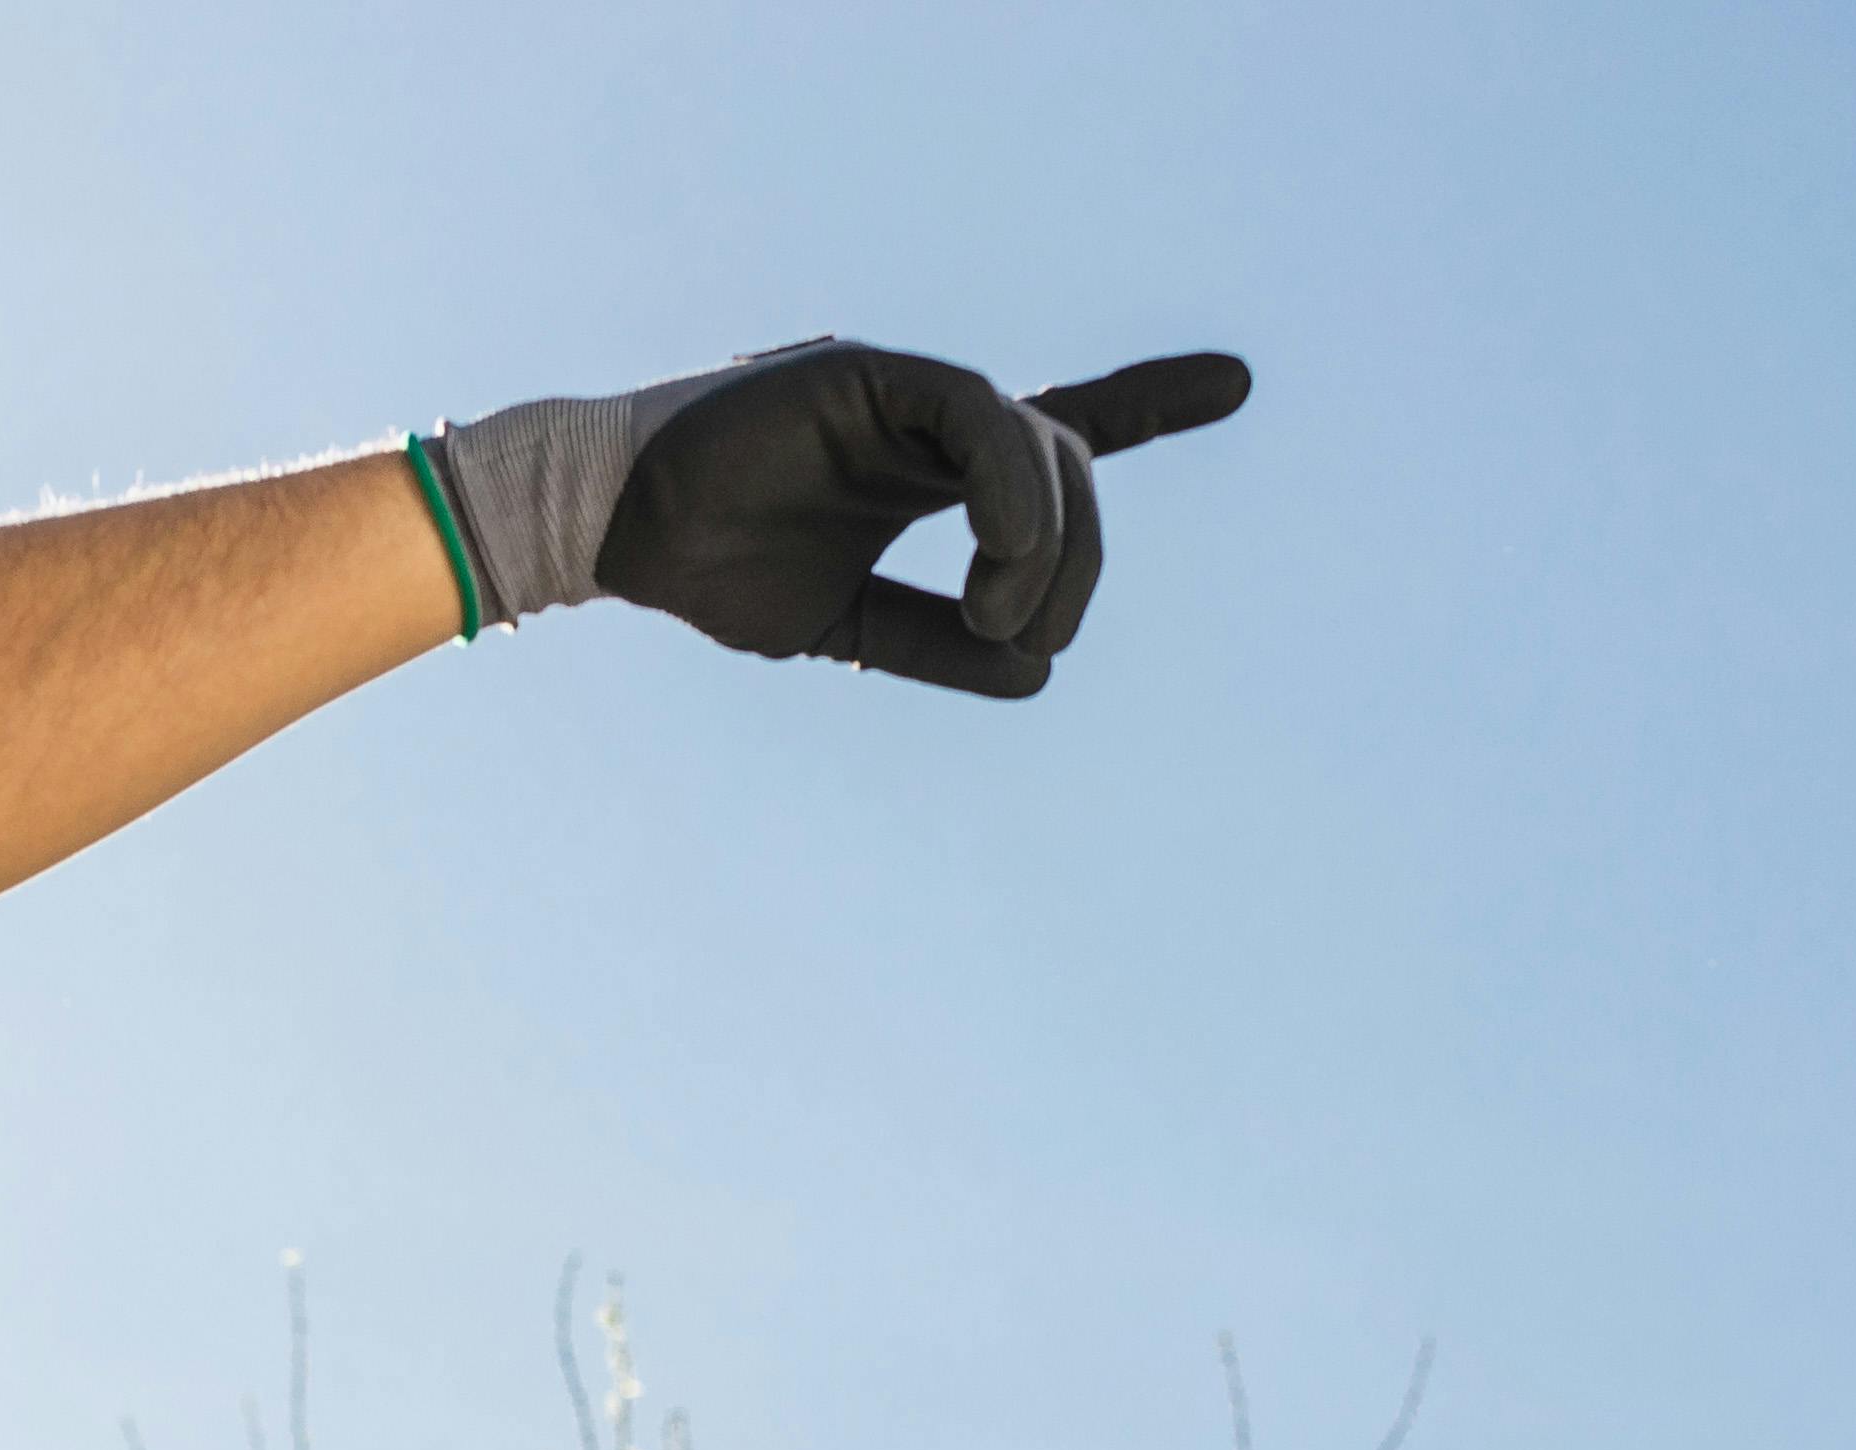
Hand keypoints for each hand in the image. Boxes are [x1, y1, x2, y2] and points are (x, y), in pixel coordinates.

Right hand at [432, 344, 1252, 694]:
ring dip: (1046, 544)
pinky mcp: (876, 374)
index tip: (1235, 382)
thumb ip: (939, 642)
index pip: (1061, 433)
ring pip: (1041, 442)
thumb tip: (1037, 671)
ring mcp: (908, 391)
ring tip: (1001, 615)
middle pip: (1071, 465)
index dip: (1148, 404)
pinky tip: (995, 565)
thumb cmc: (717, 570)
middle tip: (1027, 636)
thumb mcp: (850, 624)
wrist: (620, 536)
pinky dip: (1013, 495)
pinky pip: (984, 418)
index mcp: (935, 469)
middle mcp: (933, 421)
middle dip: (1079, 562)